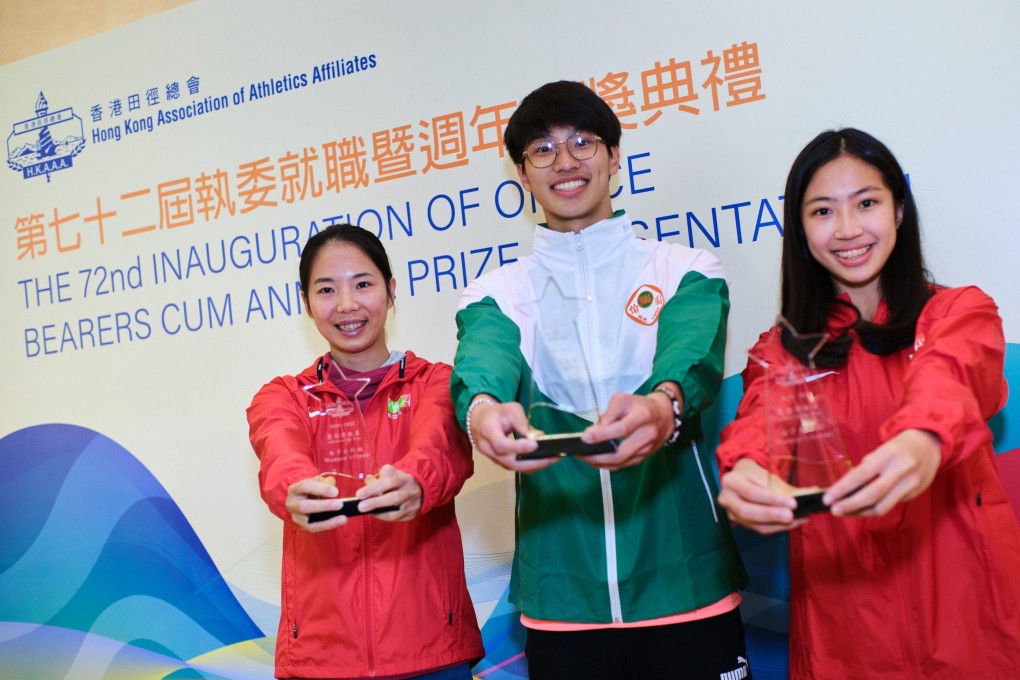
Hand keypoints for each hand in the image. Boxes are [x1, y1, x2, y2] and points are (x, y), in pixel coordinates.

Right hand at [285, 475, 348, 531]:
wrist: (304, 499)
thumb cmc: (312, 489)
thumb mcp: (318, 482)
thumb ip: (325, 483)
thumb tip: (332, 485)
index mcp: (294, 489)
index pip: (305, 487)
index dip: (320, 489)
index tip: (336, 492)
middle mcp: (292, 504)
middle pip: (304, 506)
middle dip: (323, 506)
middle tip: (339, 504)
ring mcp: (296, 517)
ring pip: (308, 521)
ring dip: (326, 520)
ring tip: (342, 518)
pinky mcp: (302, 526)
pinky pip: (314, 528)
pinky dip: (327, 525)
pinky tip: (339, 521)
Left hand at [356, 464, 422, 520]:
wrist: (420, 488)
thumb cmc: (399, 481)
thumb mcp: (391, 474)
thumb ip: (378, 477)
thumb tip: (367, 481)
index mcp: (404, 478)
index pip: (388, 482)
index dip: (373, 489)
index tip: (359, 494)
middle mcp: (410, 491)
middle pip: (394, 498)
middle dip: (376, 503)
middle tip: (361, 507)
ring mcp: (413, 503)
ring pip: (397, 511)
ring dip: (380, 513)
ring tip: (368, 512)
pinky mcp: (412, 514)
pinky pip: (398, 518)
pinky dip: (385, 517)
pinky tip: (377, 514)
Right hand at [468, 397, 554, 472]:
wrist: (479, 420)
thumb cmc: (496, 413)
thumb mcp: (510, 409)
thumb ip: (522, 422)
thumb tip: (538, 436)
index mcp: (488, 432)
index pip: (502, 445)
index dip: (518, 447)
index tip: (535, 444)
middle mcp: (488, 449)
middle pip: (510, 462)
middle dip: (532, 463)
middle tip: (551, 458)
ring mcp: (492, 458)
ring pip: (513, 467)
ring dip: (534, 466)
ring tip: (552, 459)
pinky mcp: (499, 462)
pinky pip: (514, 467)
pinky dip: (529, 466)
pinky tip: (543, 461)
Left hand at [579, 390, 674, 470]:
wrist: (664, 415)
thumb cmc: (639, 406)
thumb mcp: (623, 400)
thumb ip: (608, 414)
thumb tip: (592, 433)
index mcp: (643, 416)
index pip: (621, 429)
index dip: (602, 435)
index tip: (584, 437)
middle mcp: (647, 435)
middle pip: (621, 452)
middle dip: (598, 456)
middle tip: (580, 453)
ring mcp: (647, 449)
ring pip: (621, 462)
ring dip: (600, 463)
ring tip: (584, 457)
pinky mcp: (644, 458)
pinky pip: (623, 465)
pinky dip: (607, 465)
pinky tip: (595, 461)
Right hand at [717, 458, 802, 533]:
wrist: (741, 479)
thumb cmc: (755, 475)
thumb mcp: (765, 474)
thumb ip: (784, 486)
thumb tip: (811, 493)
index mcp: (731, 481)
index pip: (750, 492)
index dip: (771, 499)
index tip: (793, 502)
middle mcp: (727, 498)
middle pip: (747, 511)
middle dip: (772, 515)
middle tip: (791, 516)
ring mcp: (732, 513)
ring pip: (754, 524)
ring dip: (779, 524)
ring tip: (798, 519)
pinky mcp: (741, 523)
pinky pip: (760, 529)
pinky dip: (778, 527)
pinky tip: (793, 523)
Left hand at [824, 429, 941, 516]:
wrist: (930, 445)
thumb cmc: (899, 447)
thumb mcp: (881, 450)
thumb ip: (866, 467)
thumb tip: (845, 489)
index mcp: (888, 454)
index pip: (861, 475)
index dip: (842, 489)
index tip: (828, 498)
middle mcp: (901, 470)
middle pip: (872, 494)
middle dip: (850, 505)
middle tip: (834, 510)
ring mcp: (910, 485)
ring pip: (883, 506)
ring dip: (861, 512)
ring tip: (845, 512)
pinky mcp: (915, 495)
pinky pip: (890, 506)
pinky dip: (873, 509)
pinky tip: (861, 509)